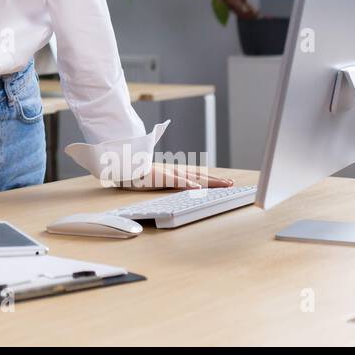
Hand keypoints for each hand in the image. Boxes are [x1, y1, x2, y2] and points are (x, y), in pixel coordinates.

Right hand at [118, 163, 233, 188]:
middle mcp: (174, 171)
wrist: (123, 167)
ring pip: (193, 177)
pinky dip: (187, 183)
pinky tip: (196, 187)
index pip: (197, 175)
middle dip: (216, 180)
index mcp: (174, 172)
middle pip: (200, 175)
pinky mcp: (160, 176)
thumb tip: (174, 186)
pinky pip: (176, 181)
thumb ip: (165, 181)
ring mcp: (169, 173)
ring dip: (209, 181)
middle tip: (231, 184)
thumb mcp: (155, 179)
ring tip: (223, 184)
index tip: (224, 182)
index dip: (211, 178)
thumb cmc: (137, 174)